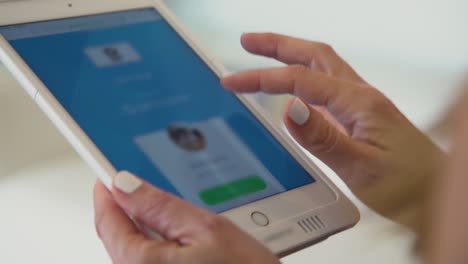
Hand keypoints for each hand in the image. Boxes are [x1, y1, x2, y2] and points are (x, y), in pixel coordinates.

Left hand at [93, 171, 279, 263]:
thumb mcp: (207, 229)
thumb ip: (161, 206)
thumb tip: (126, 185)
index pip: (108, 220)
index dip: (107, 190)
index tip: (109, 171)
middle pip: (118, 236)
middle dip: (128, 208)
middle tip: (142, 184)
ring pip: (134, 248)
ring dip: (145, 226)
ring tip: (173, 212)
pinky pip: (149, 261)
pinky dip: (157, 243)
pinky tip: (180, 236)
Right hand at [222, 33, 445, 229]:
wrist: (433, 193)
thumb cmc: (408, 185)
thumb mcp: (362, 167)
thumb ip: (324, 138)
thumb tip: (290, 109)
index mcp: (358, 102)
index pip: (301, 81)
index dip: (263, 78)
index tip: (234, 81)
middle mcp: (360, 96)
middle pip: (313, 56)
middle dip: (277, 44)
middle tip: (247, 41)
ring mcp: (360, 104)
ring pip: (320, 67)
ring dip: (290, 55)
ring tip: (263, 53)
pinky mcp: (359, 116)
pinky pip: (325, 86)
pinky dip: (302, 77)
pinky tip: (293, 87)